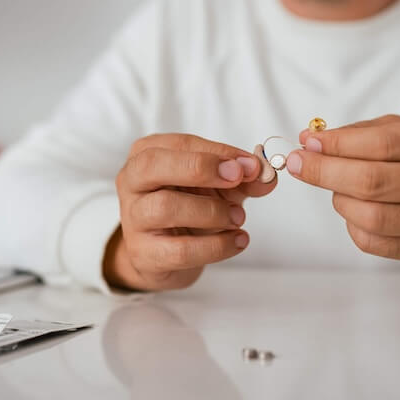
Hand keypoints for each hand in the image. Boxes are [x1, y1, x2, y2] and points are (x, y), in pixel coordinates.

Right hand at [107, 134, 275, 291]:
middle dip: (199, 168)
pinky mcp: (144, 254)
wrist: (164, 255)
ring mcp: (133, 218)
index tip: (251, 164)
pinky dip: (216, 246)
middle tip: (237, 178)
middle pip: (153, 165)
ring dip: (211, 211)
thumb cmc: (190, 208)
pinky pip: (180, 249)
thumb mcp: (218, 185)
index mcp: (147, 153)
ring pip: (164, 207)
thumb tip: (267, 175)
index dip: (218, 152)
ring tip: (238, 217)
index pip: (181, 144)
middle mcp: (132, 181)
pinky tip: (237, 241)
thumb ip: (243, 178)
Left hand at [288, 115, 399, 261]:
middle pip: (374, 182)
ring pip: (372, 216)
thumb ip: (363, 133)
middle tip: (298, 164)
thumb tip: (311, 140)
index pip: (384, 143)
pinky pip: (376, 243)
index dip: (339, 144)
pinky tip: (353, 210)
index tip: (309, 142)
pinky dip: (352, 224)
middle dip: (325, 172)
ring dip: (339, 199)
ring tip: (335, 188)